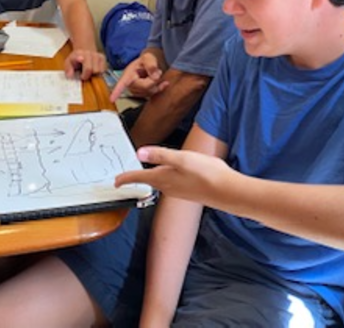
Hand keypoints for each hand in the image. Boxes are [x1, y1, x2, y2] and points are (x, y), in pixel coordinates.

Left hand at [64, 49, 105, 80]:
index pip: (80, 57)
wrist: (84, 50)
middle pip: (91, 69)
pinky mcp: (103, 58)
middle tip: (83, 75)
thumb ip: (68, 69)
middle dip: (87, 75)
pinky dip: (99, 72)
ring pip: (98, 71)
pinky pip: (103, 70)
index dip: (80, 58)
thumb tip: (70, 76)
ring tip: (89, 71)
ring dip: (94, 74)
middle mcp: (89, 53)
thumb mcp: (68, 63)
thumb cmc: (76, 59)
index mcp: (79, 54)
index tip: (81, 59)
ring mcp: (97, 55)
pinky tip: (94, 69)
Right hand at [109, 52, 168, 101]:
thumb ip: (151, 65)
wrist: (149, 65)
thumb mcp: (148, 58)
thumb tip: (155, 76)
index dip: (116, 92)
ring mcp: (136, 91)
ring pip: (150, 91)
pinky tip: (164, 83)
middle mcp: (130, 85)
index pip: (122, 84)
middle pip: (145, 87)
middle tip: (156, 71)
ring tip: (155, 73)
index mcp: (128, 75)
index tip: (111, 99)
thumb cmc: (146, 61)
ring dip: (156, 82)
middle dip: (153, 79)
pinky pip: (154, 94)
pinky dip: (160, 88)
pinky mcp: (143, 95)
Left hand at [115, 146, 231, 203]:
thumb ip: (160, 155)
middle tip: (126, 177)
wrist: (228, 192)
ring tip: (144, 174)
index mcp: (163, 178)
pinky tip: (172, 173)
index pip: (138, 178)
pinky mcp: (189, 191)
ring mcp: (179, 190)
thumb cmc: (206, 173)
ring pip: (159, 183)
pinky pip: (170, 184)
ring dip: (150, 178)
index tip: (115, 182)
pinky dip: (165, 178)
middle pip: (148, 181)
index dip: (125, 179)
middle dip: (136, 178)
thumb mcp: (181, 159)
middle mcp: (168, 187)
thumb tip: (140, 152)